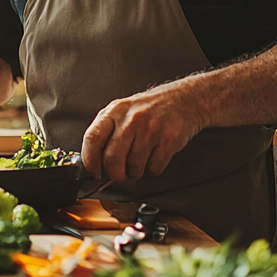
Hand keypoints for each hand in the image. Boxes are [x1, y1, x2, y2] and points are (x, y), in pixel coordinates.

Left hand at [81, 87, 209, 181]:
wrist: (185, 99)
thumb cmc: (151, 108)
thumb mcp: (123, 111)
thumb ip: (108, 132)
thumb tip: (95, 163)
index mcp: (115, 111)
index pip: (92, 139)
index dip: (90, 161)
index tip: (95, 173)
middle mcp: (131, 119)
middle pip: (112, 159)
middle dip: (115, 175)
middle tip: (119, 177)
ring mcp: (150, 129)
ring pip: (134, 167)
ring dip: (136, 173)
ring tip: (140, 163)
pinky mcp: (168, 139)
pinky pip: (154, 168)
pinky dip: (152, 170)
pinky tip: (154, 159)